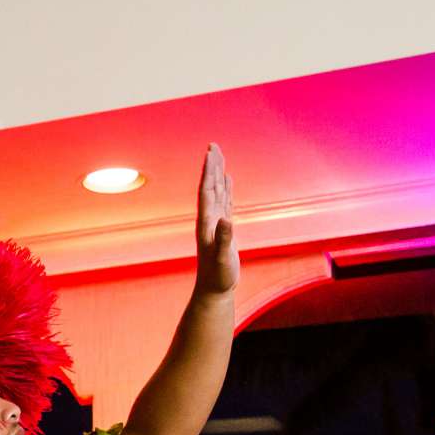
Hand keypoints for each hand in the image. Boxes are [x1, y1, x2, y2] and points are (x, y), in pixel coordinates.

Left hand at [194, 143, 237, 294]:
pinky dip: (227, 188)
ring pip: (217, 191)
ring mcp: (216, 222)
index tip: (210, 153)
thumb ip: (225, 239)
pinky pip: (225, 201)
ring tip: (218, 154)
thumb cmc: (218, 276)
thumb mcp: (223, 258)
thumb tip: (226, 219)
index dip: (208, 172)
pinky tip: (227, 178)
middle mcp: (209, 219)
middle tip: (213, 145)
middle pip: (210, 186)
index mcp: (207, 223)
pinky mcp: (223, 227)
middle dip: (211, 165)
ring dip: (217, 172)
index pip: (207, 191)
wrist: (214, 290)